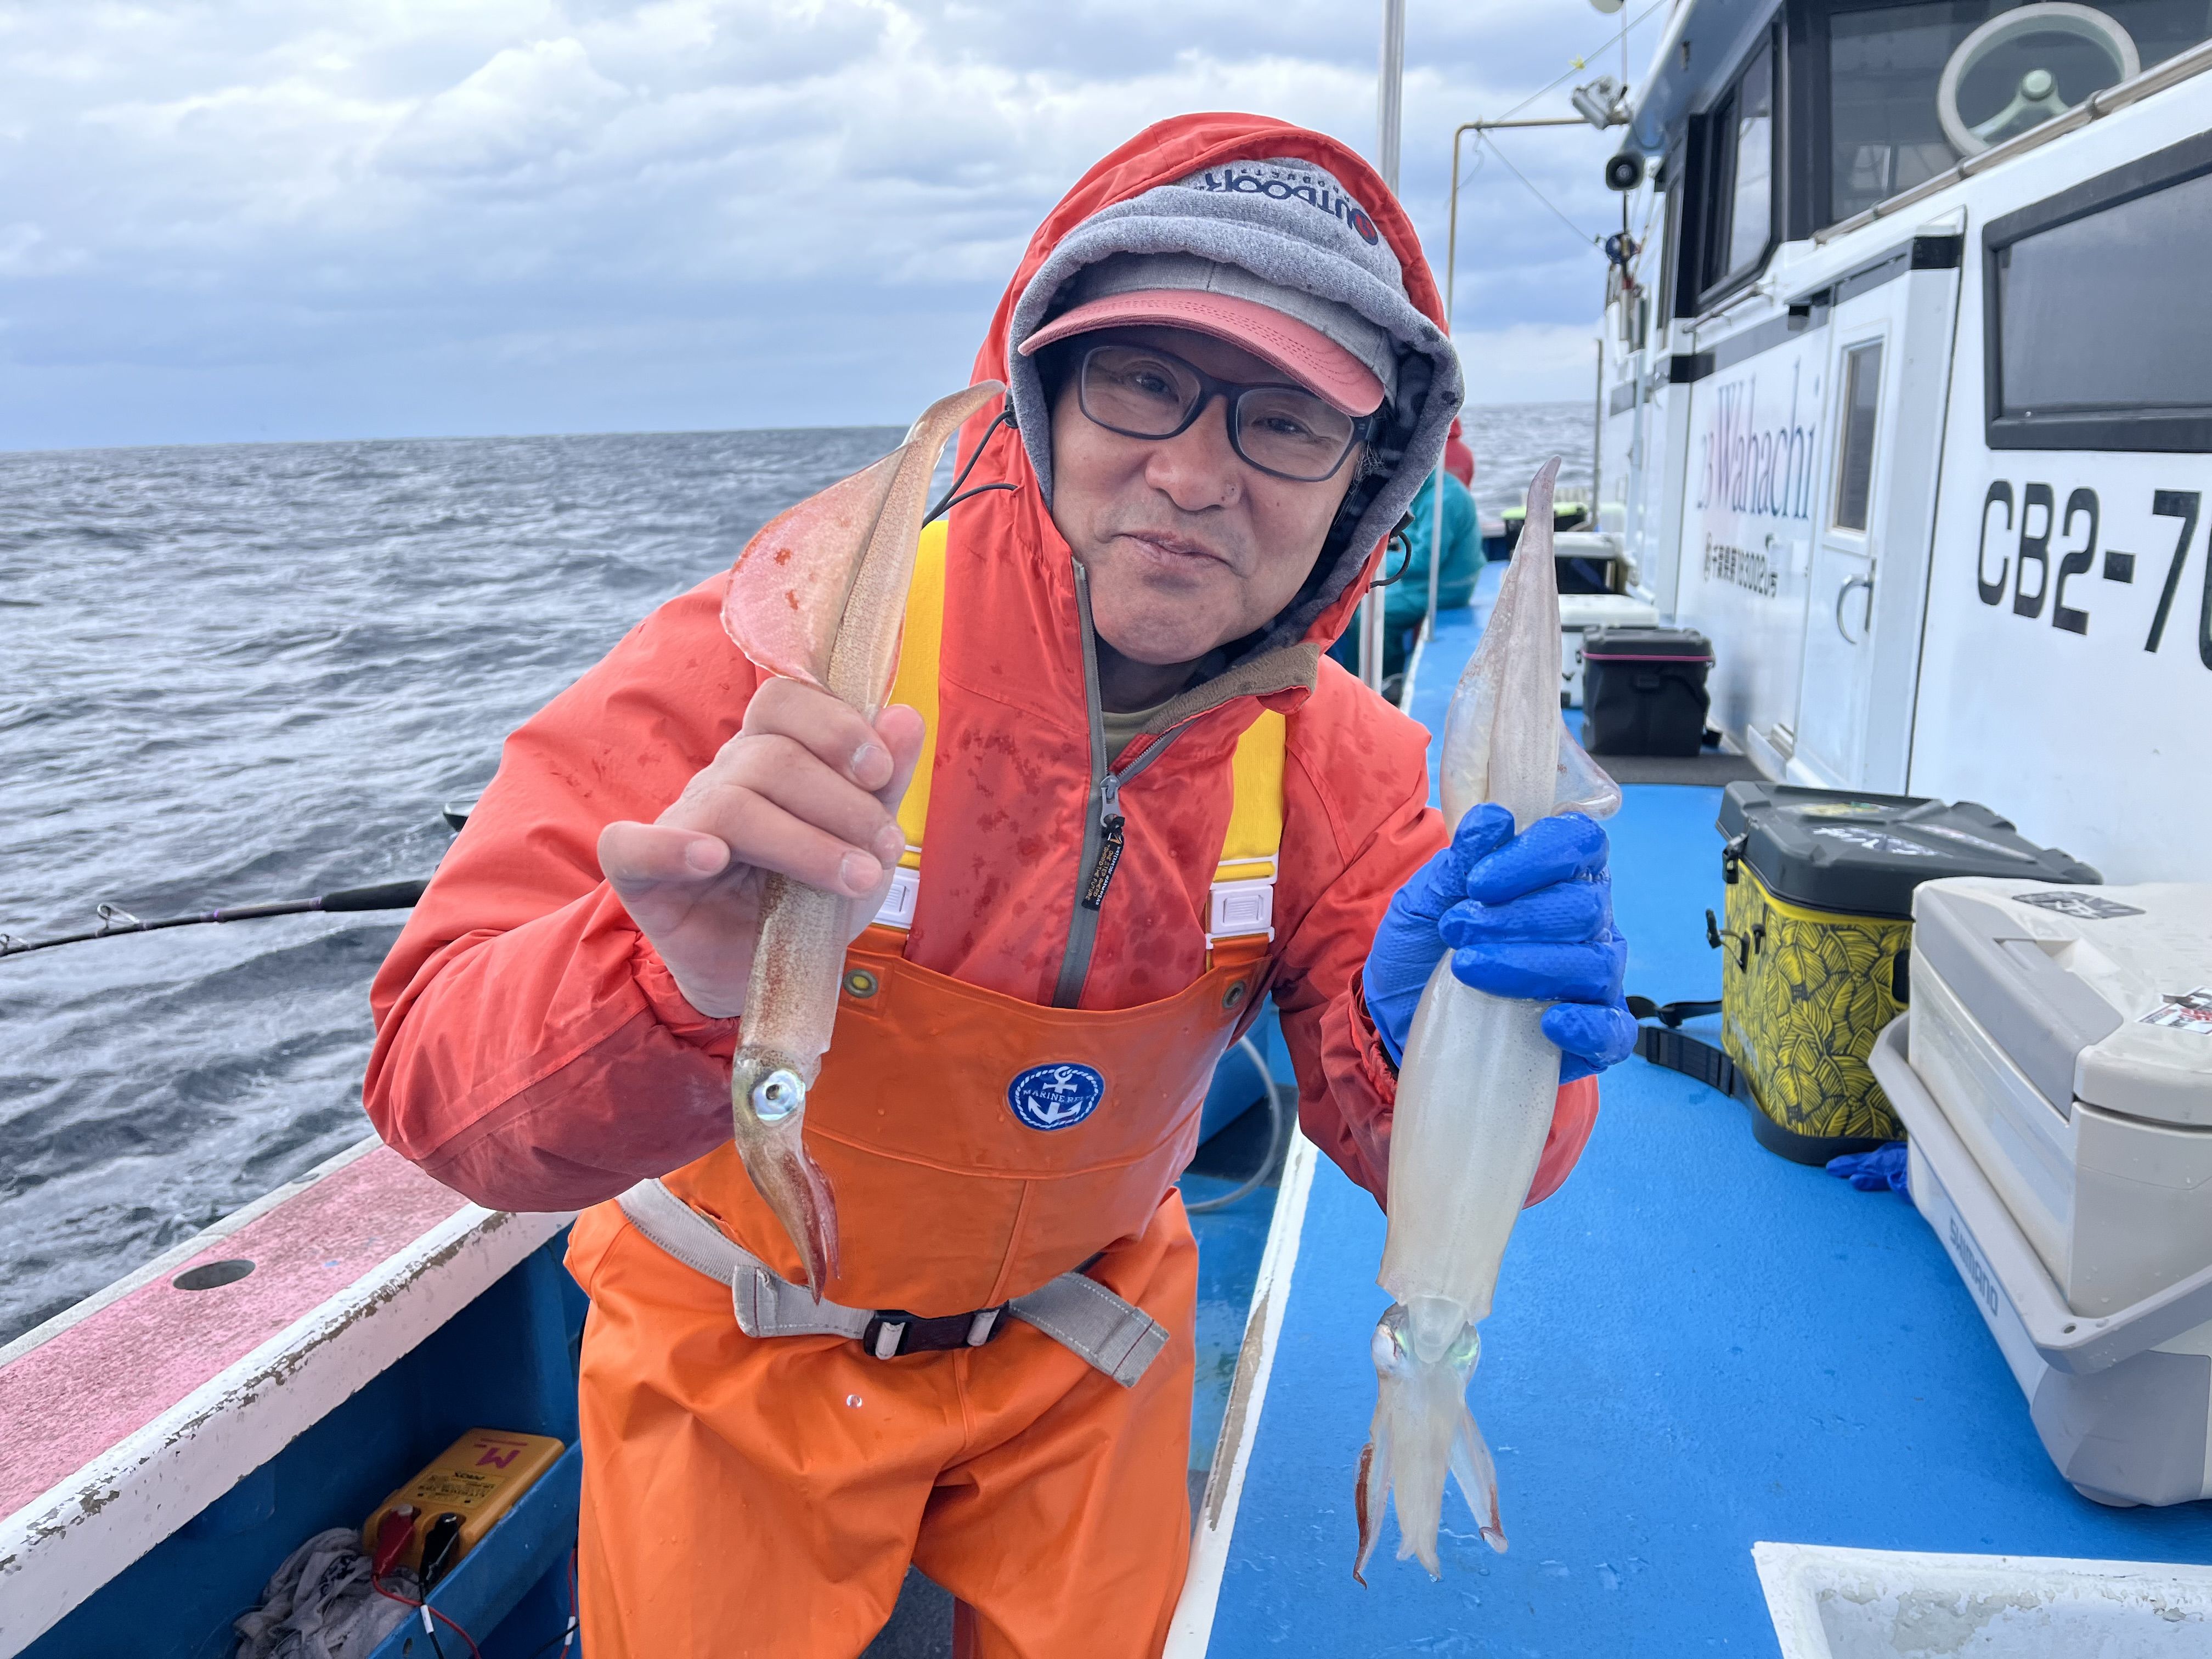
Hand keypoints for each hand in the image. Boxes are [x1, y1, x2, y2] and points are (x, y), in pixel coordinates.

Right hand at [597, 679, 924, 1018]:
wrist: (770, 975)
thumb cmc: (812, 900)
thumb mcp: (864, 844)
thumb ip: (884, 783)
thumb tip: (907, 716)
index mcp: (768, 755)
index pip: (784, 702)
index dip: (833, 726)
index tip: (880, 772)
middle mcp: (720, 778)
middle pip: (771, 758)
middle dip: (842, 802)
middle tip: (886, 849)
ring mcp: (678, 822)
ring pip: (733, 805)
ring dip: (805, 843)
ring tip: (857, 879)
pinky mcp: (639, 873)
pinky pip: (631, 846)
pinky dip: (670, 848)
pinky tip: (712, 859)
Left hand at [1363, 804, 1636, 1083]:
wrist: (1396, 1020)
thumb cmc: (1420, 950)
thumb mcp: (1422, 903)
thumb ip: (1457, 862)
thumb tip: (1492, 817)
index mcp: (1556, 875)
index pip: (1580, 843)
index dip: (1537, 855)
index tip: (1480, 882)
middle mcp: (1587, 922)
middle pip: (1585, 906)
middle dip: (1516, 918)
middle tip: (1457, 930)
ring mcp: (1593, 980)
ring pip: (1596, 964)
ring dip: (1530, 965)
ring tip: (1467, 969)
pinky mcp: (1589, 1036)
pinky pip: (1614, 1031)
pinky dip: (1590, 1026)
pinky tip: (1551, 1023)